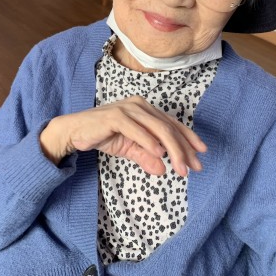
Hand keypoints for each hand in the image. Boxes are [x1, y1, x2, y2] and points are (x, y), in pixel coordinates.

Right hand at [40, 96, 206, 175]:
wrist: (75, 131)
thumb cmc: (103, 135)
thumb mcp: (129, 149)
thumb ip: (146, 157)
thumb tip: (162, 170)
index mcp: (146, 110)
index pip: (172, 125)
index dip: (189, 140)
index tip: (201, 156)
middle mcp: (140, 105)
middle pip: (169, 128)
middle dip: (184, 149)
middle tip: (193, 169)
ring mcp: (128, 108)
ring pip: (158, 128)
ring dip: (172, 149)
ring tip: (179, 167)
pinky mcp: (116, 115)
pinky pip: (137, 129)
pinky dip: (149, 141)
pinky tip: (159, 154)